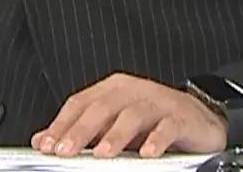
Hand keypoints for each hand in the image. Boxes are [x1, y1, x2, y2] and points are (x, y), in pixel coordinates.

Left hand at [33, 73, 226, 158]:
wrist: (199, 119)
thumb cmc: (153, 122)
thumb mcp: (112, 125)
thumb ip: (80, 132)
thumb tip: (43, 140)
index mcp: (112, 90)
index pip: (80, 103)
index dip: (61, 124)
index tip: (47, 145)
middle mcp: (132, 91)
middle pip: (102, 107)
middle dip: (81, 130)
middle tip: (66, 150)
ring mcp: (157, 101)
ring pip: (132, 114)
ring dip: (115, 135)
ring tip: (102, 153)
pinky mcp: (180, 116)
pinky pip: (167, 126)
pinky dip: (156, 139)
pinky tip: (147, 153)